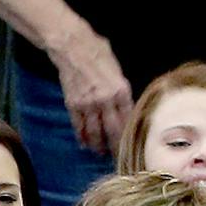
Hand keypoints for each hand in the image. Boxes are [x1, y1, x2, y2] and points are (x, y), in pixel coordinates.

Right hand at [50, 28, 132, 155]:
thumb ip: (122, 90)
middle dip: (116, 146)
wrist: (73, 47)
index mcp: (121, 90)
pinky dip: (82, 136)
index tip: (133, 146)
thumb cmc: (99, 53)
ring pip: (95, 132)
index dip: (130, 135)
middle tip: (119, 158)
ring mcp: (88, 104)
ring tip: (101, 153)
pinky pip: (78, 125)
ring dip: (99, 145)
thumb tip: (126, 106)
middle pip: (113, 130)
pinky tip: (85, 144)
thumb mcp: (118, 70)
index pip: (128, 119)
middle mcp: (105, 100)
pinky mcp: (73, 104)